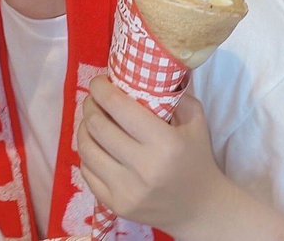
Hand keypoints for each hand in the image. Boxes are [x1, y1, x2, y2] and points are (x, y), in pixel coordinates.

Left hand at [77, 76, 220, 235]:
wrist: (200, 208)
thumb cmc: (197, 159)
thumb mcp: (195, 121)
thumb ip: (174, 95)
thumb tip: (144, 73)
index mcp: (164, 143)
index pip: (118, 107)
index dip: (101, 89)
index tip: (99, 82)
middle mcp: (143, 168)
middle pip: (97, 126)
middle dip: (90, 106)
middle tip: (93, 99)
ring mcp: (127, 190)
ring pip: (86, 150)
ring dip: (83, 129)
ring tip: (90, 120)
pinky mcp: (116, 205)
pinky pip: (87, 172)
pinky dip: (87, 155)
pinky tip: (95, 146)